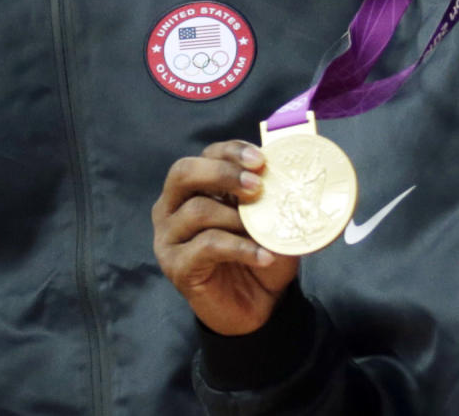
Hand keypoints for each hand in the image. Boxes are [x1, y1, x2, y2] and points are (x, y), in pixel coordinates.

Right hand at [152, 139, 297, 335]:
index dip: (231, 152)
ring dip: (236, 217)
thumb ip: (269, 195)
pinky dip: (240, 248)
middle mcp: (172, 205)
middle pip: (184, 172)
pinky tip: (263, 255)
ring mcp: (169, 236)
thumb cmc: (258, 252)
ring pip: (197, 210)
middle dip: (222, 173)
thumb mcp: (267, 218)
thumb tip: (290, 173)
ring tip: (264, 231)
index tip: (260, 160)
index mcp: (193, 186)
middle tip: (256, 186)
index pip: (206, 154)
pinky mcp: (175, 265)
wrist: (256, 306)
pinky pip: (206, 246)